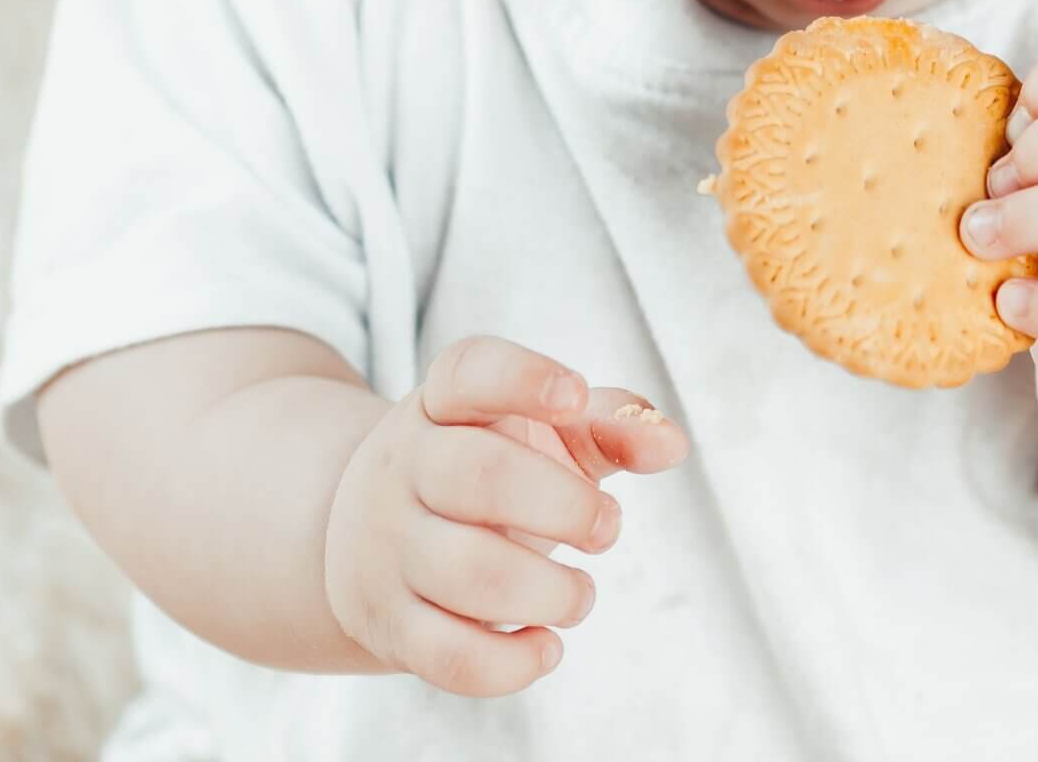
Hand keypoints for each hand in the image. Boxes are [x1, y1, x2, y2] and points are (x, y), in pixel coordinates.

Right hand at [324, 336, 690, 696]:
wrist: (367, 536)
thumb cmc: (486, 472)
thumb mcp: (540, 432)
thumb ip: (610, 423)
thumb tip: (670, 443)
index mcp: (442, 404)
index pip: (468, 372)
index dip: (522, 377)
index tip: (572, 395)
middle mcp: (402, 467)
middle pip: (479, 476)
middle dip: (565, 506)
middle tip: (608, 527)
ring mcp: (387, 549)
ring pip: (469, 574)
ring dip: (552, 593)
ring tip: (580, 595)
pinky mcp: (389, 625)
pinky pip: (450, 656)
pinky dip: (512, 665)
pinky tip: (547, 646)